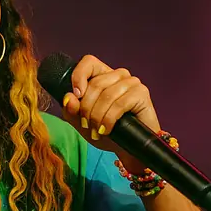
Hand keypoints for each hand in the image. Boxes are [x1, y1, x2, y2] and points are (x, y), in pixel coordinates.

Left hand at [59, 55, 160, 170]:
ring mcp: (132, 82)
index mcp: (103, 75)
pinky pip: (119, 104)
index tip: (76, 95)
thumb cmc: (106, 131)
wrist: (129, 147)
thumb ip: (71, 110)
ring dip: (97, 116)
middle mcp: (118, 75)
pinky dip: (109, 120)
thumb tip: (68, 97)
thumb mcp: (82, 122)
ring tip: (96, 130)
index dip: (79, 76)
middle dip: (86, 108)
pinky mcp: (141, 93)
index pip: (89, 62)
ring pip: (106, 95)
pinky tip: (106, 130)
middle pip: (95, 84)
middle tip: (86, 125)